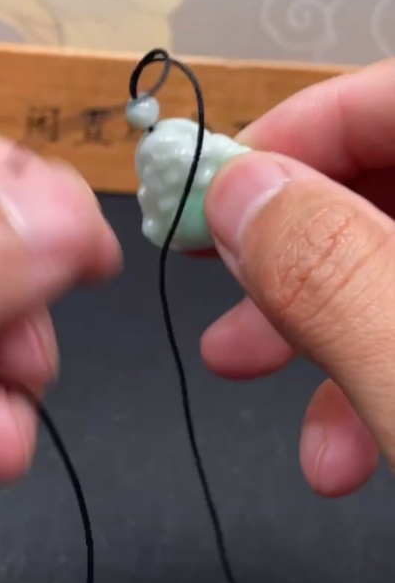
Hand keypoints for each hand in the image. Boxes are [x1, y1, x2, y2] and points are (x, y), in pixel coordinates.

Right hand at [202, 59, 394, 497]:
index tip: (207, 192)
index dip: (296, 131)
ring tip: (242, 367)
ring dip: (313, 315)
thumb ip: (331, 274)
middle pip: (388, 177)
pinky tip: (339, 450)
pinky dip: (373, 373)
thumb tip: (236, 192)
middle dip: (286, 235)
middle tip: (205, 269)